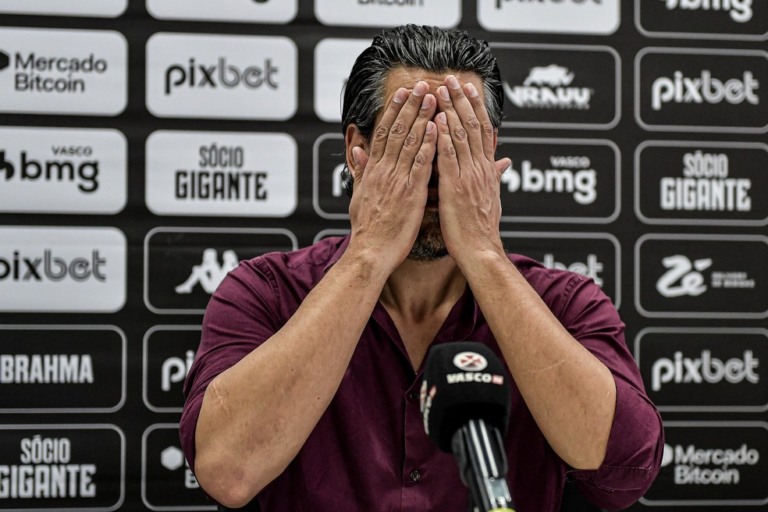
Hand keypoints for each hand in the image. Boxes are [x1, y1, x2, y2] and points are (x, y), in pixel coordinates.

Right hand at [347, 81, 437, 270]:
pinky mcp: (410, 193)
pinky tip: (437, 128)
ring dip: (422, 117)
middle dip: (410, 105)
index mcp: (374, 171)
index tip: (403, 93)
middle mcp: (384, 171)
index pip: (384, 133)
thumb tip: (357, 151)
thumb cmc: (367, 230)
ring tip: (433, 97)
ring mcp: (397, 180)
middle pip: (397, 130)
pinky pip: (420, 163)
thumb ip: (360, 171)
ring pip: (410, 141)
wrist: (370, 253)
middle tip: (422, 84)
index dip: (394, 111)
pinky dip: (428, 144)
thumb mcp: (358, 196)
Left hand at [434, 75, 510, 263]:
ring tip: (441, 89)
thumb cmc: (481, 230)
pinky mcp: (455, 188)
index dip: (475, 107)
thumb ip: (494, 176)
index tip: (468, 88)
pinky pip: (449, 158)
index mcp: (487, 170)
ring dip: (450, 110)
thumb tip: (503, 162)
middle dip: (461, 100)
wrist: (481, 251)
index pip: (483, 131)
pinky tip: (437, 120)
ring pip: (461, 136)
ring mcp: (469, 177)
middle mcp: (480, 169)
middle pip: (473, 126)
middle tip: (452, 79)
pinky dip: (443, 137)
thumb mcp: (492, 198)